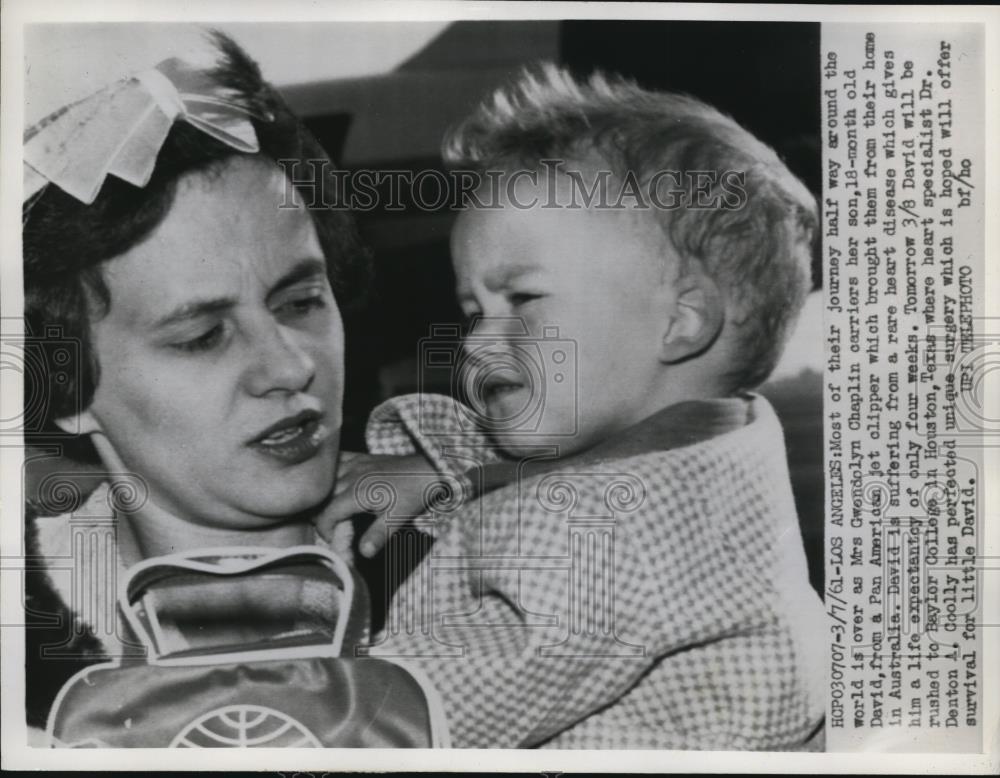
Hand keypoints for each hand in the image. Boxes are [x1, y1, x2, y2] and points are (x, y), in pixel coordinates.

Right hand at [315, 452, 448, 557]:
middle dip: (323, 515)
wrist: (429, 468)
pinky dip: (331, 471)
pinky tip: (334, 480)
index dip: (325, 530)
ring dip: (325, 494)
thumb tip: (363, 553)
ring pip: (327, 479)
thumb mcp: (398, 517)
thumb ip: (378, 534)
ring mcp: (356, 464)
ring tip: (332, 507)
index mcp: (357, 492)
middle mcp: (351, 475)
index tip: (334, 539)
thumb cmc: (414, 493)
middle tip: (335, 527)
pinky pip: (338, 460)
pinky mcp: (362, 457)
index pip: (327, 514)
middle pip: (323, 498)